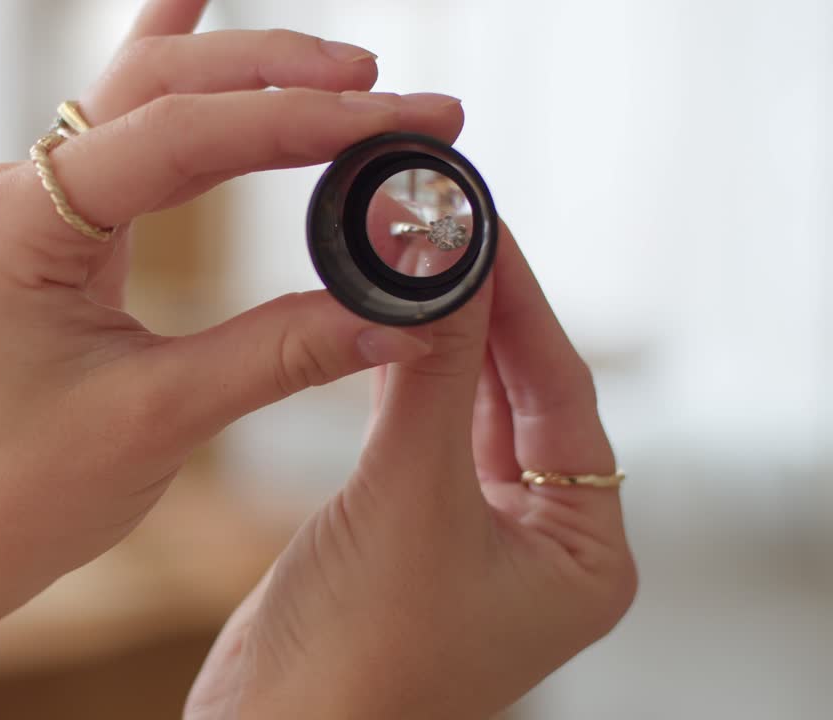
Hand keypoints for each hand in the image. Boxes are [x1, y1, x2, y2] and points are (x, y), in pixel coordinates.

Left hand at [0, 3, 463, 635]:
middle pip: (162, 88)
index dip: (302, 122)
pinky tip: (189, 3)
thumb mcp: (158, 421)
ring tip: (346, 70)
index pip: (183, 136)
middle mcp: (10, 192)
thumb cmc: (15, 495)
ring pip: (143, 102)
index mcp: (18, 225)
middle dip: (286, 81)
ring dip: (246, 78)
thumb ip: (280, 353)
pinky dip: (168, 72)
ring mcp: (22, 205)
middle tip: (394, 93)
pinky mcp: (43, 231)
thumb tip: (400, 316)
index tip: (403, 121)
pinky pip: (116, 135)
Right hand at [186, 228, 637, 718]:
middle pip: (521, 397)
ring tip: (414, 258)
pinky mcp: (413, 536)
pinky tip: (384, 328)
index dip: (524, 301)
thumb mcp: (407, 501)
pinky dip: (403, 383)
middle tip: (445, 228)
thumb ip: (428, 378)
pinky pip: (422, 439)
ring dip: (440, 342)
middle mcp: (543, 546)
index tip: (486, 224)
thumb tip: (441, 265)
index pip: (564, 393)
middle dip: (483, 313)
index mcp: (584, 554)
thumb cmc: (358, 658)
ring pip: (469, 414)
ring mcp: (477, 541)